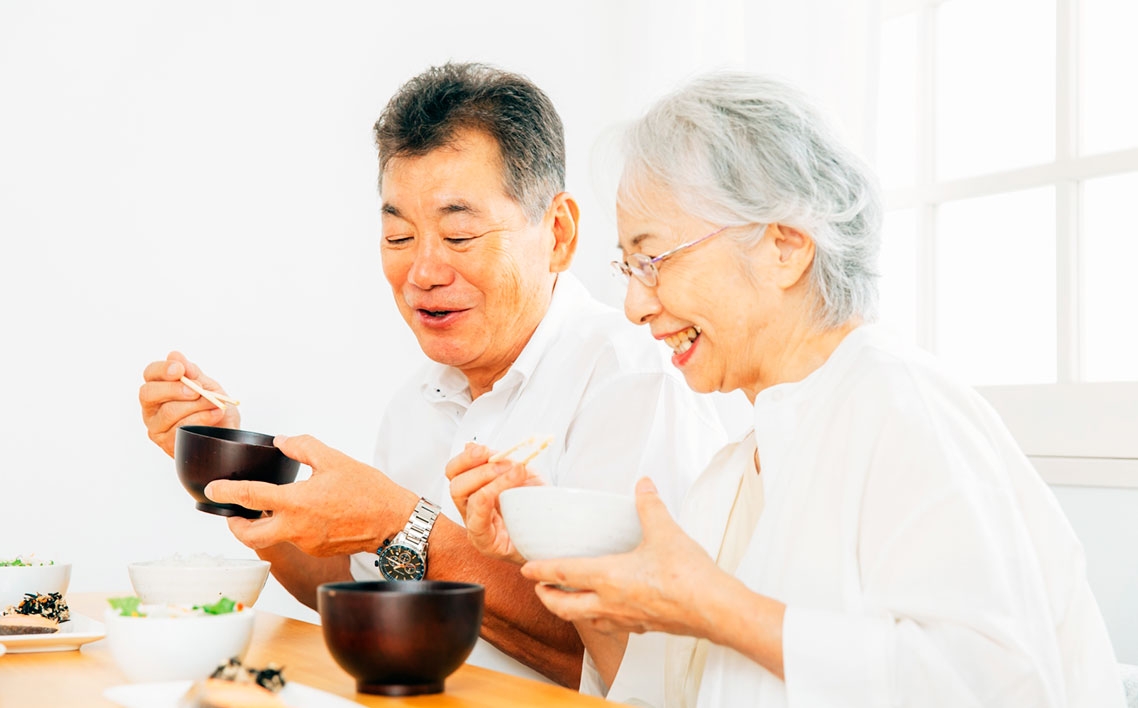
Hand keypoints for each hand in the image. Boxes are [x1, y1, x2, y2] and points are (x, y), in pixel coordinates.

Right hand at [139, 351, 239, 455]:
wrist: (226, 433)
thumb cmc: (214, 408)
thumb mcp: (208, 386)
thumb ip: (192, 373)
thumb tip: (175, 355)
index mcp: (159, 388)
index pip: (150, 374)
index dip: (162, 370)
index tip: (180, 369)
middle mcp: (152, 408)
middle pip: (149, 393)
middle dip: (175, 389)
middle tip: (198, 390)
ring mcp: (157, 427)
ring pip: (168, 412)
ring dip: (196, 405)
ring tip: (215, 403)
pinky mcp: (167, 443)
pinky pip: (181, 428)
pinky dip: (202, 419)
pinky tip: (215, 414)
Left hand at [204, 434, 417, 556]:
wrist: (394, 522)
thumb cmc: (369, 491)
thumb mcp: (334, 459)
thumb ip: (303, 446)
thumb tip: (282, 441)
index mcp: (296, 502)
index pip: (249, 497)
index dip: (225, 492)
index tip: (212, 489)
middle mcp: (296, 527)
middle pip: (250, 536)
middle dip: (235, 526)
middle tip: (232, 514)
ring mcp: (306, 543)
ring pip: (274, 537)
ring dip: (266, 524)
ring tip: (272, 508)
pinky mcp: (317, 549)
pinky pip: (296, 539)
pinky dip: (291, 526)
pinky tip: (306, 513)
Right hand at [445, 442, 542, 564]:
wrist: (556, 531)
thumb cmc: (537, 506)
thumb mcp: (521, 474)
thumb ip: (498, 461)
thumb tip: (470, 445)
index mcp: (475, 491)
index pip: (455, 471)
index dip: (466, 458)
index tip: (485, 449)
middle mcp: (471, 509)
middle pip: (455, 483)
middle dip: (479, 468)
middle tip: (506, 464)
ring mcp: (476, 527)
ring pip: (462, 497)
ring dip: (487, 479)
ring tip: (514, 473)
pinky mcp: (485, 543)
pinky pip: (476, 520)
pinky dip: (488, 499)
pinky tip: (506, 492)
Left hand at [520, 477, 721, 637]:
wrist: (714, 609)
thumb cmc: (688, 577)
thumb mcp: (665, 531)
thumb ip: (649, 505)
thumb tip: (643, 486)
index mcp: (609, 577)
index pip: (564, 573)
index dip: (541, 570)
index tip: (526, 569)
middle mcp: (611, 602)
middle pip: (565, 607)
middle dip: (547, 599)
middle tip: (539, 590)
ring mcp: (626, 618)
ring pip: (586, 620)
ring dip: (571, 611)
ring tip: (568, 601)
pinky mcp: (644, 627)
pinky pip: (611, 625)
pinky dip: (600, 618)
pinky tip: (609, 610)